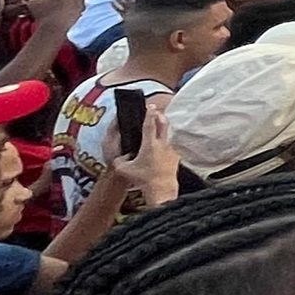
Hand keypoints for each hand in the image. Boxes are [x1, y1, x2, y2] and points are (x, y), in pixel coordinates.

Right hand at [108, 93, 178, 208]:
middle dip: (159, 115)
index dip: (149, 114)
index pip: (149, 125)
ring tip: (158, 126)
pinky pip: (171, 145)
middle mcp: (162, 144)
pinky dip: (166, 142)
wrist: (162, 189)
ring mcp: (171, 149)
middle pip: (163, 124)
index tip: (150, 105)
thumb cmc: (143, 179)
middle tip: (155, 112)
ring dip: (164, 128)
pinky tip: (162, 145)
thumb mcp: (124, 170)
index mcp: (149, 145)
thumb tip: (119, 157)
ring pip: (169, 133)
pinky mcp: (176, 156)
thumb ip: (119, 161)